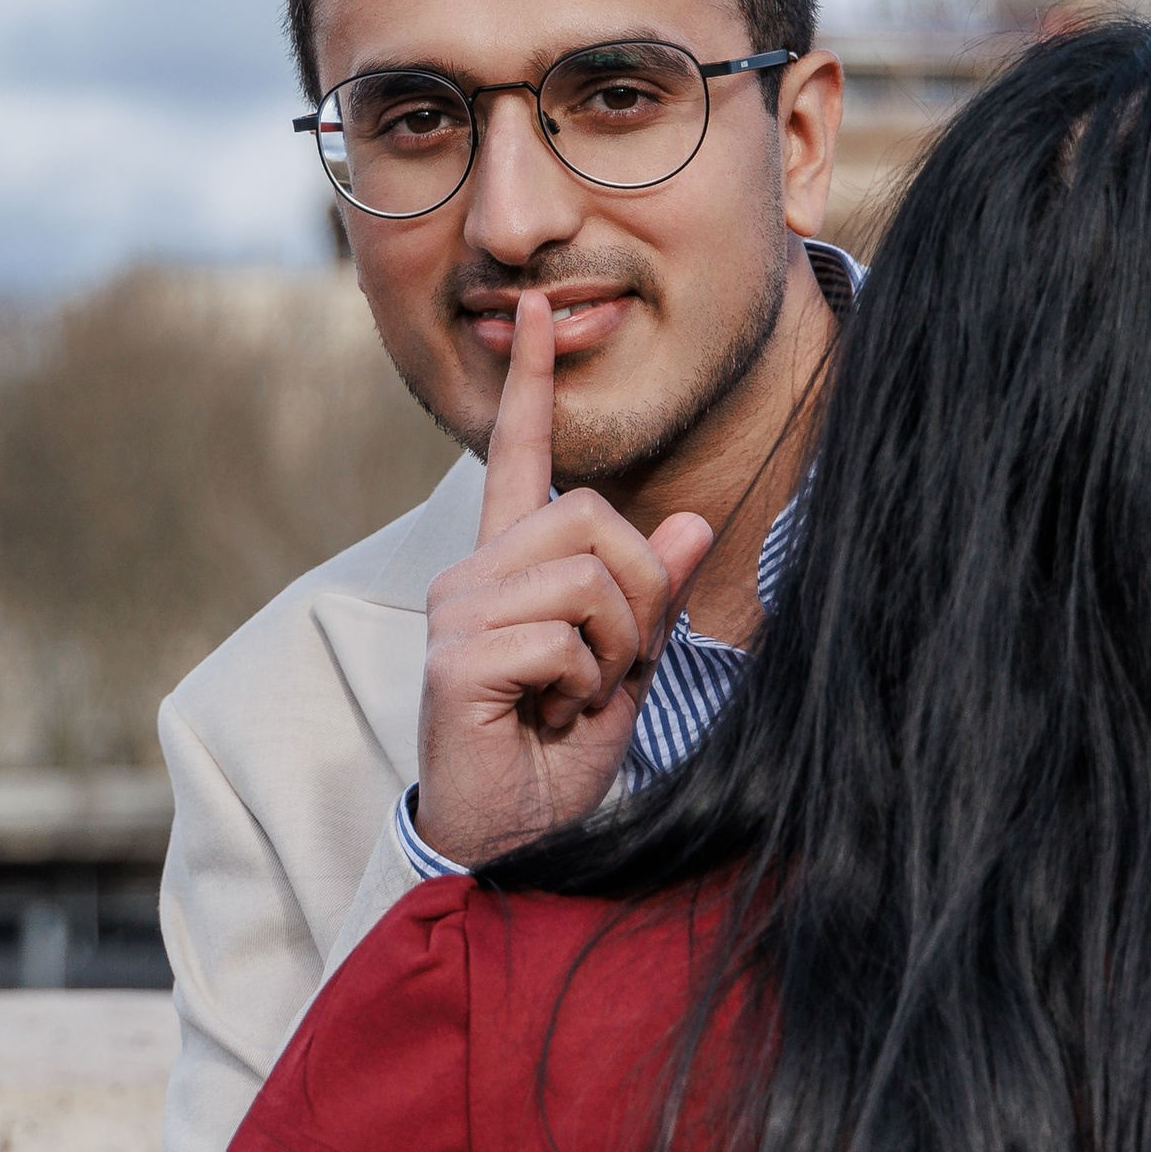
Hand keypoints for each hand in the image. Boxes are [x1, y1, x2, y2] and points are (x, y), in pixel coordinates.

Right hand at [413, 291, 712, 866]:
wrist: (509, 841)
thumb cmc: (555, 756)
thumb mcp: (624, 666)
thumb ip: (653, 595)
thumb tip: (694, 524)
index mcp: (509, 567)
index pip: (517, 457)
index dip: (530, 384)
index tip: (536, 310)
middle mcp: (474, 574)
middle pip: (593, 517)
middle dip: (639, 595)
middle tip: (613, 666)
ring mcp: (458, 612)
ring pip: (589, 576)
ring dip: (615, 649)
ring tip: (576, 696)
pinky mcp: (456, 658)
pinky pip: (565, 638)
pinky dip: (582, 686)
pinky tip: (546, 717)